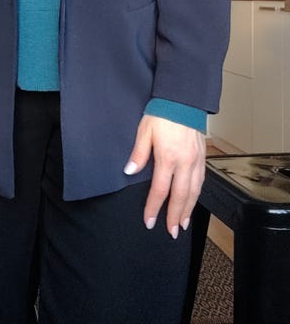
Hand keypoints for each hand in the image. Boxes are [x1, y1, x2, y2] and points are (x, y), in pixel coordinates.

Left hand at [124, 115, 205, 238]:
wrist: (183, 99)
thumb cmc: (162, 114)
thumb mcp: (144, 131)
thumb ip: (138, 154)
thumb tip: (129, 172)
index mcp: (168, 157)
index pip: (160, 190)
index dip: (154, 208)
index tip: (149, 221)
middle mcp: (185, 162)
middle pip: (181, 196)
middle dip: (175, 216)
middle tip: (171, 232)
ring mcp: (196, 160)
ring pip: (194, 191)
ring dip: (188, 210)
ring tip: (182, 224)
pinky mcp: (202, 156)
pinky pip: (201, 181)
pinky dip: (197, 195)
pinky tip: (192, 201)